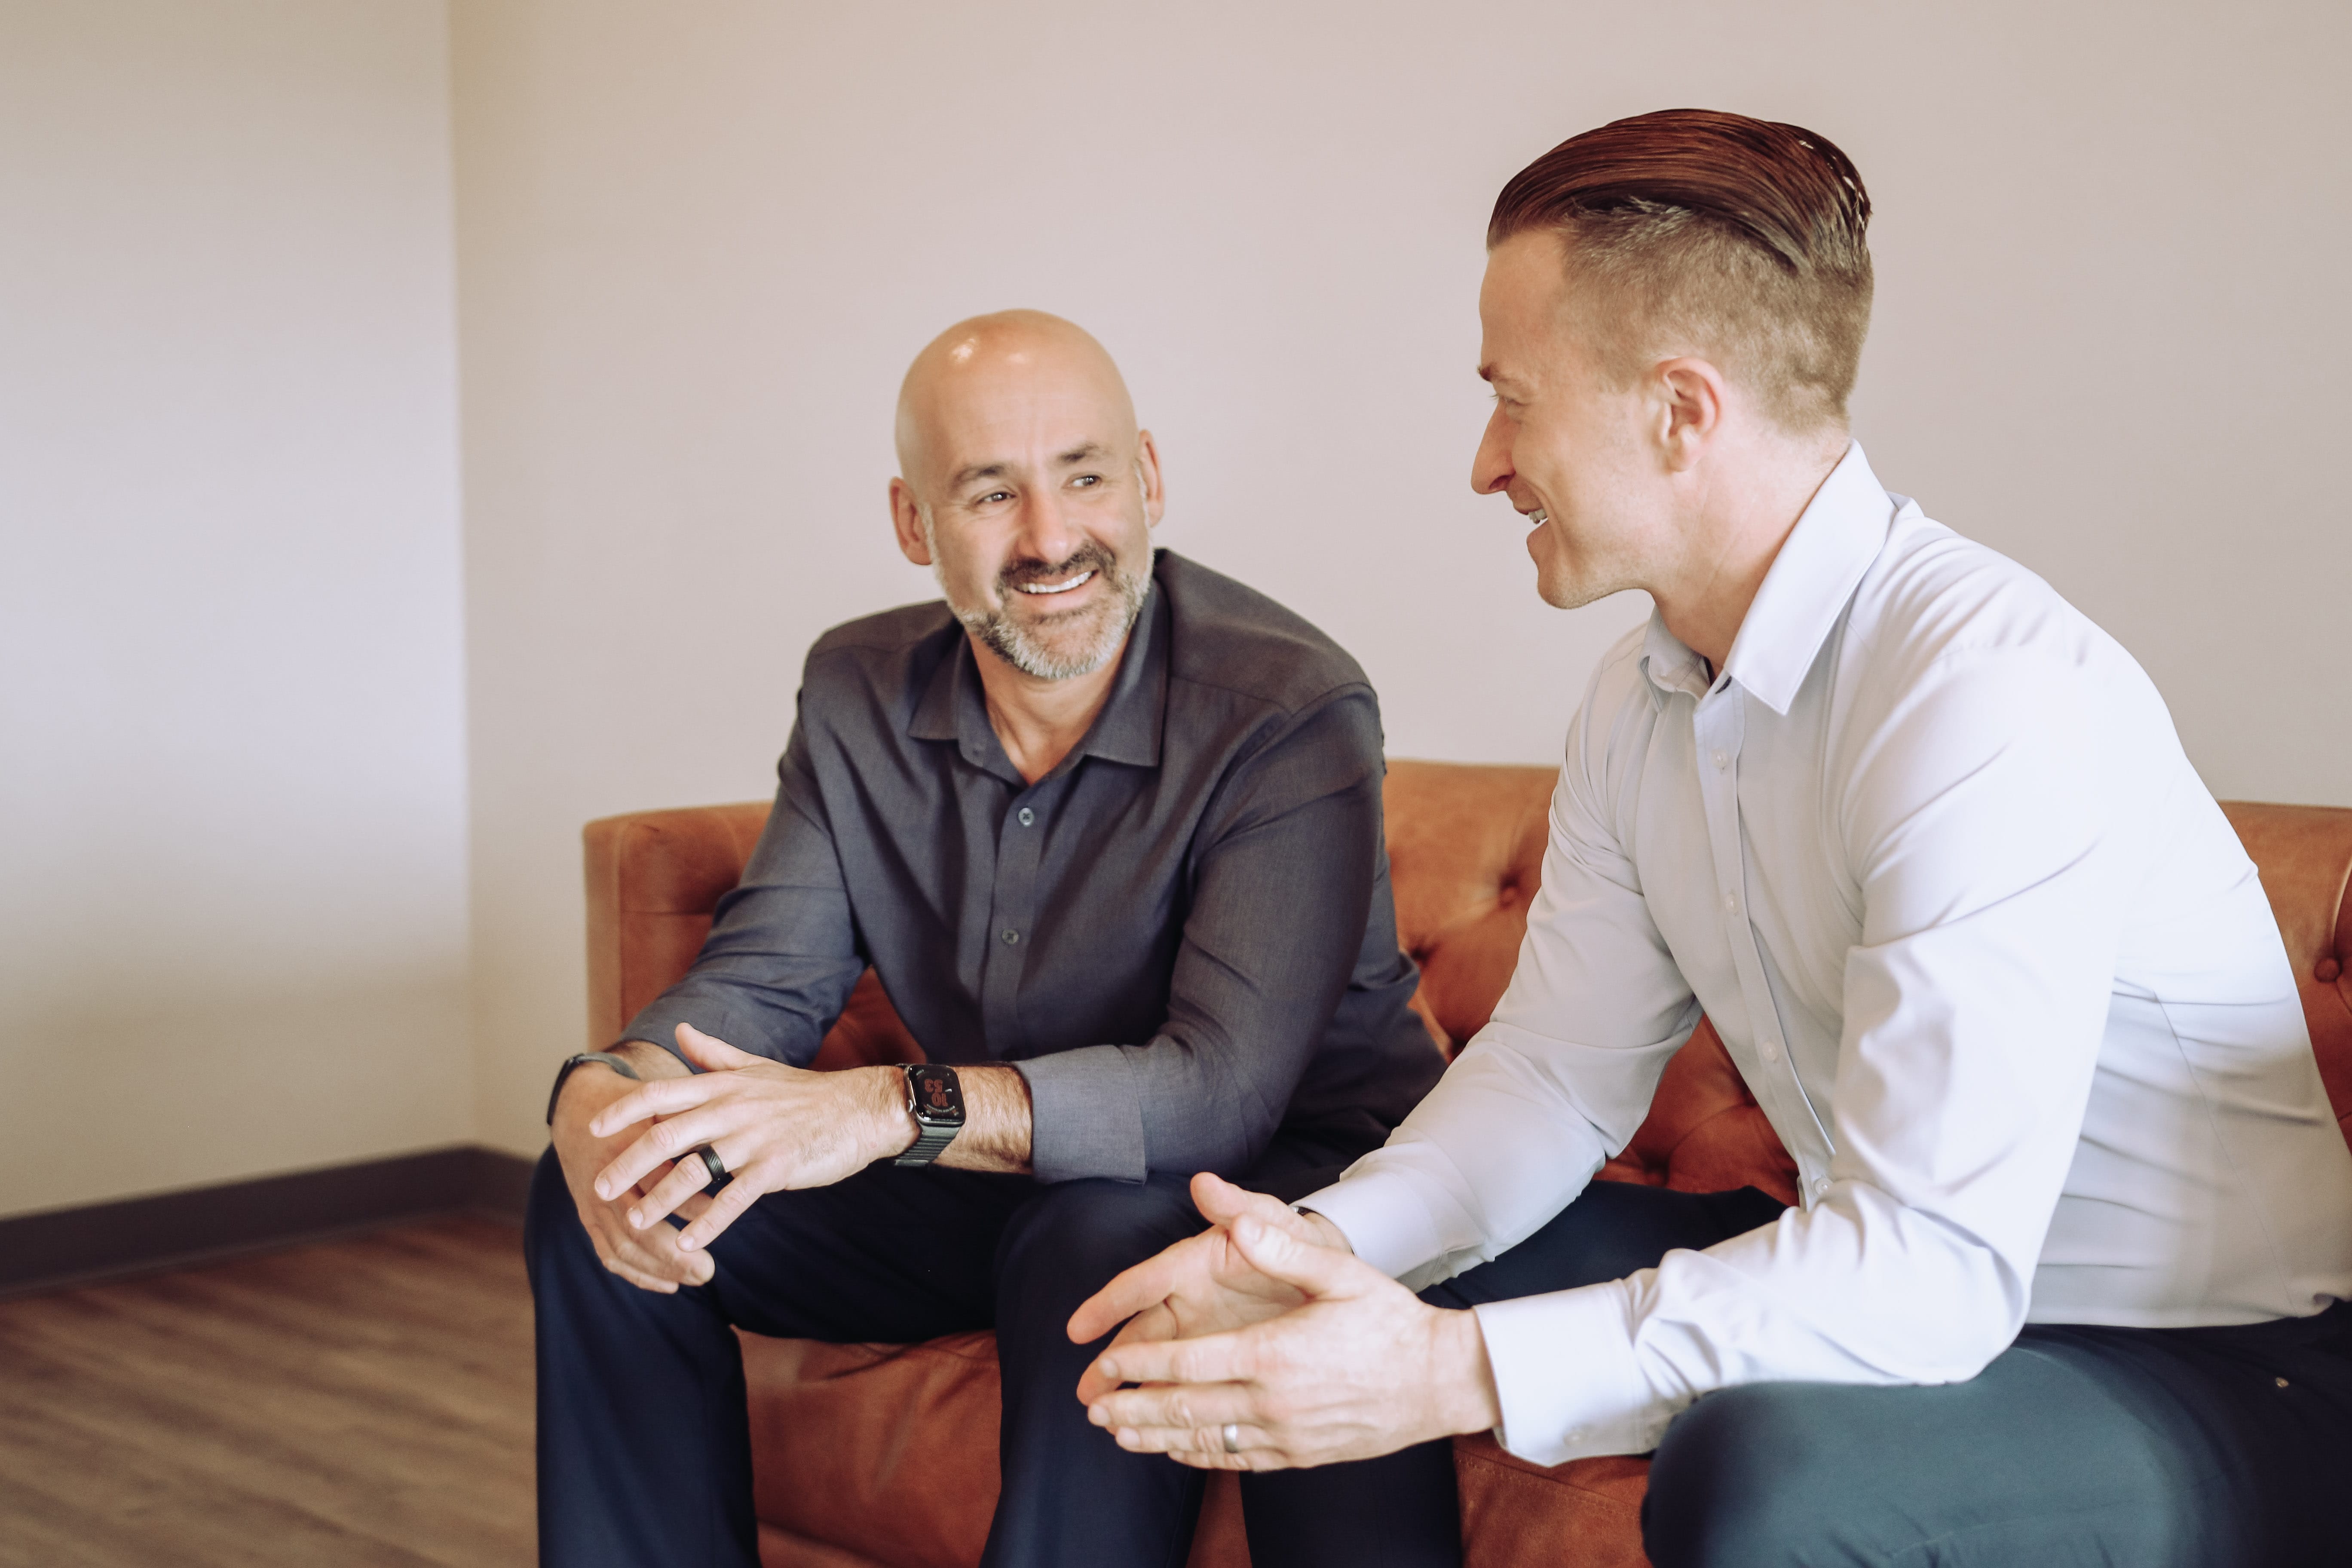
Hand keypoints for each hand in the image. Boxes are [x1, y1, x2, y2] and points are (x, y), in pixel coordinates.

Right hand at [548, 1045, 715, 1292]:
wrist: (578, 1109)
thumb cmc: (634, 1109)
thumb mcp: (661, 1112)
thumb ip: (687, 1138)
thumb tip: (725, 1173)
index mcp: (625, 1151)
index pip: (658, 1187)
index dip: (690, 1208)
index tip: (721, 1219)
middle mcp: (604, 1183)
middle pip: (636, 1230)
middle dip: (672, 1256)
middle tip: (708, 1271)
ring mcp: (591, 1205)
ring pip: (622, 1249)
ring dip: (658, 1270)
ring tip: (696, 1278)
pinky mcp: (587, 1218)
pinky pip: (608, 1254)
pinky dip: (637, 1273)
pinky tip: (668, 1284)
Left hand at [588, 1022, 911, 1252]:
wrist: (861, 1108)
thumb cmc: (805, 1093)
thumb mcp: (756, 1067)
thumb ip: (713, 1054)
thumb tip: (682, 1030)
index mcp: (723, 1085)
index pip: (661, 1094)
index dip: (624, 1111)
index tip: (593, 1129)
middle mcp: (733, 1108)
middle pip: (667, 1135)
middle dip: (628, 1163)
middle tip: (599, 1189)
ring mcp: (755, 1137)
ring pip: (695, 1170)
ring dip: (661, 1200)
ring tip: (635, 1222)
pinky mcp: (778, 1166)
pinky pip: (735, 1198)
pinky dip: (709, 1222)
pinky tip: (687, 1243)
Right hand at [1069, 1172, 1345, 1402]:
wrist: (1332, 1274)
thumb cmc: (1297, 1242)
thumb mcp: (1275, 1221)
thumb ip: (1240, 1206)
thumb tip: (1205, 1182)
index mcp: (1194, 1264)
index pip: (1143, 1283)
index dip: (1109, 1305)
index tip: (1078, 1329)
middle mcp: (1189, 1300)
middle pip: (1141, 1333)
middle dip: (1112, 1363)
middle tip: (1086, 1395)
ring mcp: (1202, 1333)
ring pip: (1158, 1364)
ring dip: (1131, 1390)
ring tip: (1105, 1420)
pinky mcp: (1220, 1359)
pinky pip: (1186, 1384)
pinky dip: (1166, 1405)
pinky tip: (1150, 1431)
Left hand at [1081, 1210, 1502, 1470]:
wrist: (1439, 1380)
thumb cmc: (1389, 1321)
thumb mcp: (1340, 1272)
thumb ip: (1281, 1248)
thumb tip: (1235, 1219)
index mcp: (1273, 1354)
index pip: (1188, 1364)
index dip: (1140, 1366)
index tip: (1106, 1365)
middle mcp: (1273, 1401)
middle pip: (1185, 1410)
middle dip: (1133, 1410)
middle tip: (1093, 1408)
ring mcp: (1287, 1434)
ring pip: (1205, 1441)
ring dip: (1156, 1438)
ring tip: (1118, 1434)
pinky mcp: (1301, 1455)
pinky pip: (1237, 1461)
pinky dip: (1200, 1457)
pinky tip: (1177, 1450)